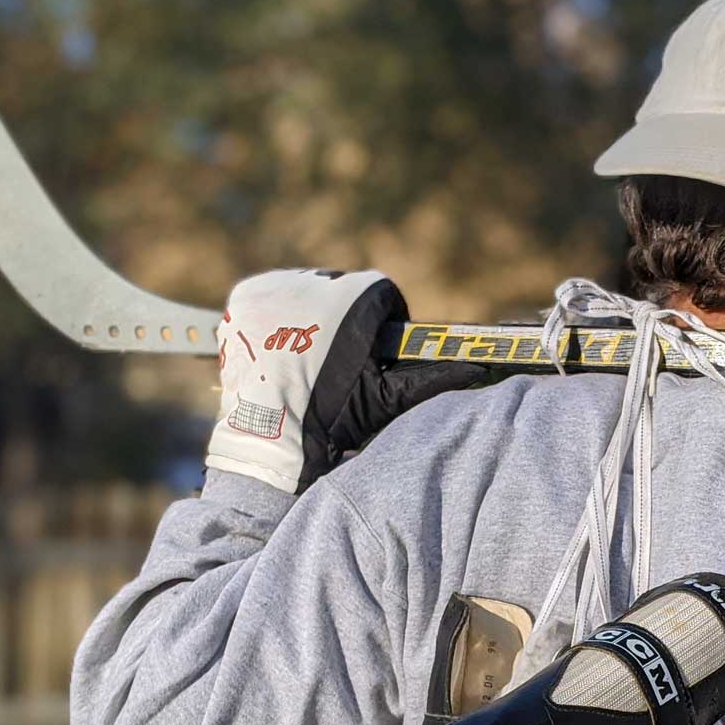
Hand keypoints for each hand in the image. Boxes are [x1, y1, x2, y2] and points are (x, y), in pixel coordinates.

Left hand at [205, 268, 484, 493]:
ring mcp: (276, 287)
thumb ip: (431, 377)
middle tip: (339, 361)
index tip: (375, 350)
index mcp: (355, 304)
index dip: (384, 322)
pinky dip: (277, 316)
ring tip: (306, 358)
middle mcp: (315, 284)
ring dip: (312, 315)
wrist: (270, 440)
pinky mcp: (247, 295)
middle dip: (347, 319)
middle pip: (345, 289)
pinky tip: (279, 349)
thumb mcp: (386, 399)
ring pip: (308, 289)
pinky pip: (272, 294)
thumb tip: (477, 370)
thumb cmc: (334, 421)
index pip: (382, 294)